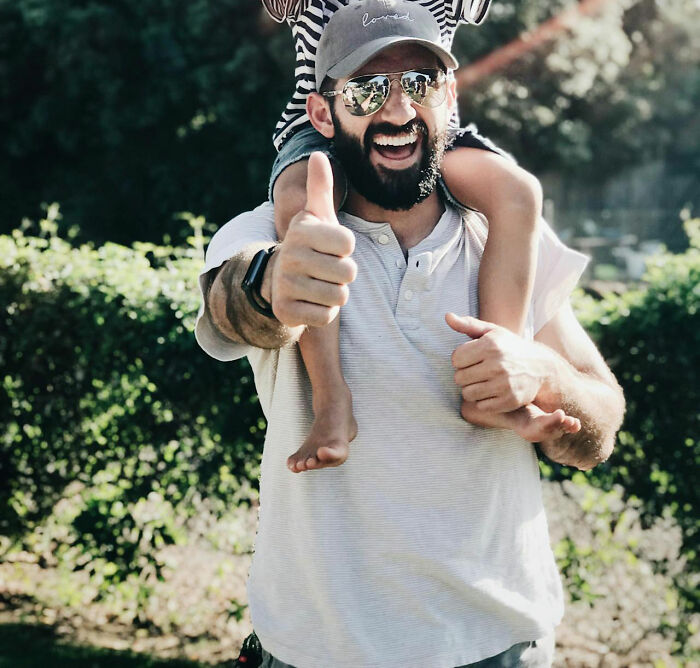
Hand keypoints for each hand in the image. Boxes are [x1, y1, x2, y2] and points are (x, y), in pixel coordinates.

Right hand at [268, 152, 356, 326]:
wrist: (280, 281)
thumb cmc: (311, 246)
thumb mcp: (316, 217)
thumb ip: (320, 188)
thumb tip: (318, 154)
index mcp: (301, 231)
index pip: (348, 244)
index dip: (346, 249)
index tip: (331, 248)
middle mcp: (290, 255)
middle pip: (348, 273)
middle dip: (343, 274)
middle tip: (326, 270)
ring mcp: (285, 285)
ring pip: (339, 296)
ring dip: (335, 294)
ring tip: (320, 285)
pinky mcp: (286, 311)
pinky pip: (326, 316)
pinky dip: (324, 313)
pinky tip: (311, 302)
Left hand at [446, 312, 546, 412]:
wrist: (542, 367)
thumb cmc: (510, 347)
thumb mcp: (492, 331)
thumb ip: (468, 324)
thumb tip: (447, 316)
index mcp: (491, 345)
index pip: (456, 359)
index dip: (461, 359)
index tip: (472, 359)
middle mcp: (498, 364)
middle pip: (459, 378)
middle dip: (465, 375)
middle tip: (477, 372)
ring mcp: (505, 384)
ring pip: (468, 394)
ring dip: (472, 389)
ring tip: (483, 382)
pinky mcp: (509, 400)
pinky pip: (481, 406)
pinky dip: (484, 401)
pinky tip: (492, 392)